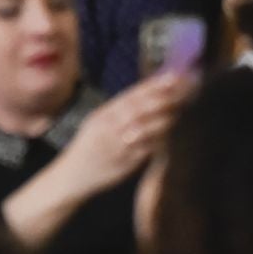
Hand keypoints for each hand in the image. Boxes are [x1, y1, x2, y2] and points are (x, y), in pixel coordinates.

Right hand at [54, 72, 190, 198]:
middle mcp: (107, 127)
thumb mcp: (99, 122)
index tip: (172, 76)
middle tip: (181, 88)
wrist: (70, 177)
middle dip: (160, 97)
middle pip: (137, 108)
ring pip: (140, 128)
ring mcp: (114, 145)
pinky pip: (142, 151)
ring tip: (179, 110)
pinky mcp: (121, 164)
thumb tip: (148, 93)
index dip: (152, 85)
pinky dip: (156, 143)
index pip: (131, 95)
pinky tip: (169, 136)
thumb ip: (121, 110)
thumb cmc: (91, 147)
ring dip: (161, 118)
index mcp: (103, 114)